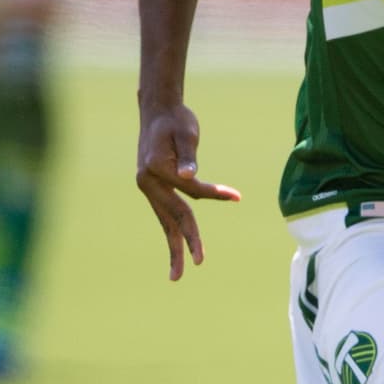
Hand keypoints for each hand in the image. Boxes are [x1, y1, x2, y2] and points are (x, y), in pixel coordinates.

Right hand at [136, 102, 240, 281]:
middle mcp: (147, 181)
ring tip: (177, 274)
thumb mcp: (186, 132)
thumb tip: (189, 175)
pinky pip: (164, 214)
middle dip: (186, 240)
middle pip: (172, 215)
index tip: (236, 196)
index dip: (214, 194)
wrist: (157, 110)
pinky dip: (172, 230)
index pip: (190, 189)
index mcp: (156, 167)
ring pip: (164, 221)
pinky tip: (177, 247)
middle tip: (199, 262)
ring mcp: (147, 186)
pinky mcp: (151, 188)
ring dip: (173, 247)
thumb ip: (188, 154)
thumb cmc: (176, 119)